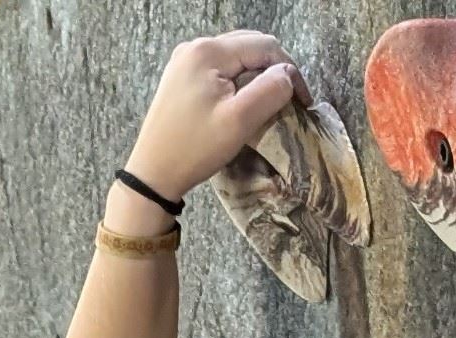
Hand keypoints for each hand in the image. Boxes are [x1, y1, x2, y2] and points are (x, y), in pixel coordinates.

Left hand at [121, 32, 303, 202]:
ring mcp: (186, 61)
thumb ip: (270, 90)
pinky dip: (239, 80)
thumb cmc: (195, 149)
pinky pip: (221, 68)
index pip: (265, 46)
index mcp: (209, 52)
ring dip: (258, 75)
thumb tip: (287, 74)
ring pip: (237, 56)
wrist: (153, 174)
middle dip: (274, 70)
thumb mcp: (239, 121)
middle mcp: (195, 47)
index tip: (303, 101)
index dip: (289, 71)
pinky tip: (243, 102)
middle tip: (288, 100)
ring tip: (269, 102)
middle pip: (251, 46)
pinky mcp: (182, 76)